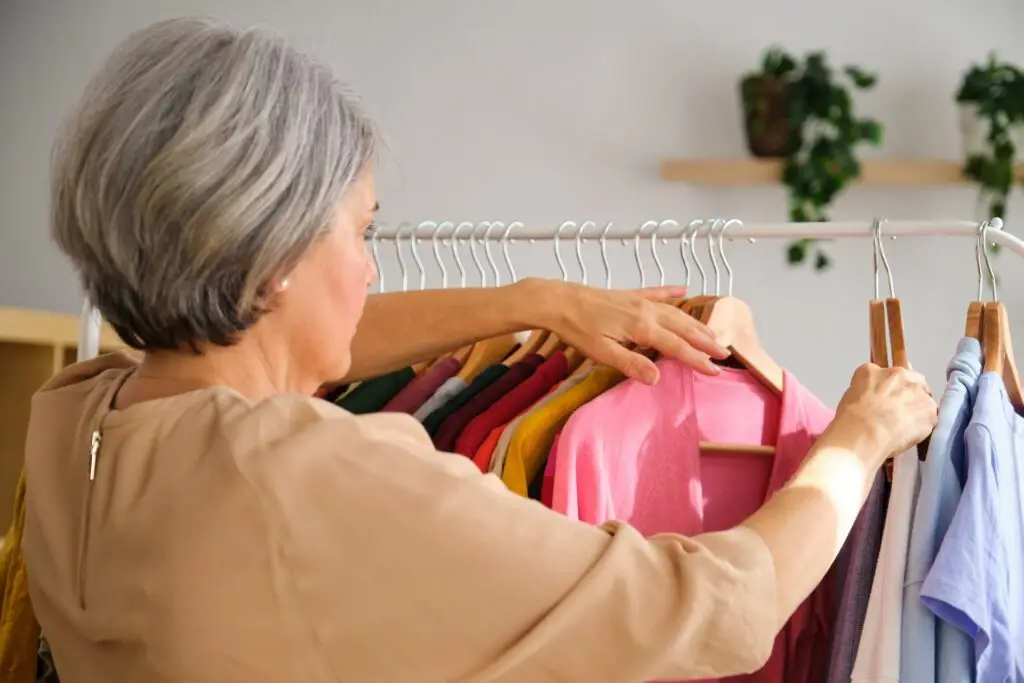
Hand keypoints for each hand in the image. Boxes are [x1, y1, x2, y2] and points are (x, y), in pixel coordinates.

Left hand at [525, 279, 729, 384]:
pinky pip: (657, 292)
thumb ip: (630, 364)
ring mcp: (639, 301)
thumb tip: (657, 378)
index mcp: (642, 328)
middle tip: (725, 353)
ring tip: (712, 332)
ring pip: (675, 312)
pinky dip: (672, 292)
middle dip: (705, 341)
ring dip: (695, 322)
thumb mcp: (602, 352)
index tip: (715, 371)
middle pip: (683, 328)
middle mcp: (646, 311)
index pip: (677, 347)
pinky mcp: (629, 295)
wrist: (559, 300)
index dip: (697, 359)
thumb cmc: (578, 329)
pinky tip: (684, 289)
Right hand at [832, 363, 937, 464]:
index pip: (887, 375)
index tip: (887, 400)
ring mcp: (917, 391)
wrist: (864, 435)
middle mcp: (899, 374)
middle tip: (898, 412)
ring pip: (923, 400)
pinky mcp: (930, 410)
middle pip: (912, 381)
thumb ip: (866, 390)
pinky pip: (930, 417)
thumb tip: (873, 396)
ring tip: (904, 427)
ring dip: (917, 410)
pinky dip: (923, 426)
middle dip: (908, 394)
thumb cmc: (850, 419)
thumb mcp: (849, 397)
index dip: (890, 389)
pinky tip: (910, 435)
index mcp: (872, 371)